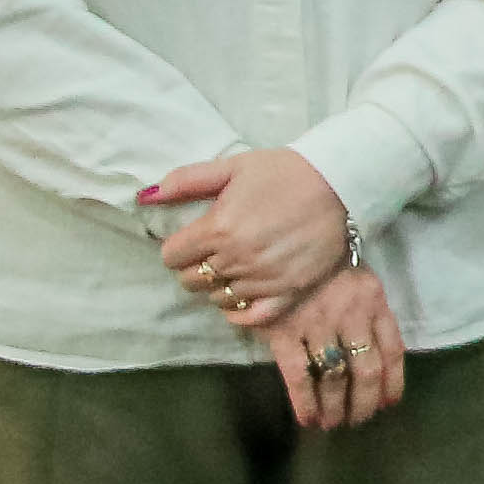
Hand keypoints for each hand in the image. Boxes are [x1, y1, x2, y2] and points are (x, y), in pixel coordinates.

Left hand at [143, 146, 351, 326]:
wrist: (340, 183)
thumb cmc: (283, 172)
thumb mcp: (232, 167)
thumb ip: (185, 181)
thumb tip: (144, 197)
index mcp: (218, 228)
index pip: (171, 257)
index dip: (177, 248)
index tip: (192, 240)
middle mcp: (236, 258)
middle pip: (190, 281)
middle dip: (194, 267)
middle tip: (213, 253)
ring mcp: (263, 279)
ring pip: (218, 298)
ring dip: (219, 285)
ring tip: (234, 267)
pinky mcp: (289, 291)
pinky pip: (250, 317)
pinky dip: (239, 312)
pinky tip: (241, 298)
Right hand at [250, 265, 406, 430]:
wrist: (282, 238)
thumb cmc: (326, 265)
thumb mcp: (361, 282)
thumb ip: (372, 315)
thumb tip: (382, 359)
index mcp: (374, 302)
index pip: (393, 350)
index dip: (393, 382)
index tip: (388, 404)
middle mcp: (350, 316)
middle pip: (366, 371)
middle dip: (363, 402)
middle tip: (358, 421)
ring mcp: (317, 324)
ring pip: (334, 377)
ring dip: (335, 407)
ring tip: (333, 424)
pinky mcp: (283, 331)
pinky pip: (297, 375)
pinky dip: (305, 402)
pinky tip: (307, 419)